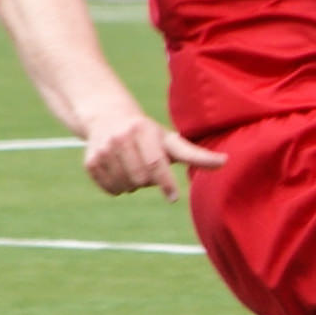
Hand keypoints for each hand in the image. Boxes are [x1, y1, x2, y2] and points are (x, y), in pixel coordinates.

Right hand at [82, 113, 225, 199]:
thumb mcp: (170, 140)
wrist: (107, 117)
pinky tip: (118, 169)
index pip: (155, 163)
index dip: (165, 182)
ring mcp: (103, 149)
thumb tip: (226, 162)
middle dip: (149, 181)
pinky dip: (117, 187)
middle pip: (141, 179)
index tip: (173, 197)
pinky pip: (110, 189)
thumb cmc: (148, 134)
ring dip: (133, 185)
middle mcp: (121, 138)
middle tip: (148, 168)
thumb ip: (196, 154)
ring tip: (132, 166)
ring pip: (125, 186)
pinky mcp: (90, 161)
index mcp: (143, 130)